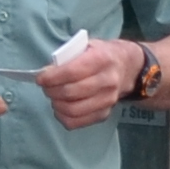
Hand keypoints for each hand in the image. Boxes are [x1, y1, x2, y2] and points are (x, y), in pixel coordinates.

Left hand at [29, 37, 146, 129]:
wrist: (128, 68)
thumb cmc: (102, 55)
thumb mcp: (88, 46)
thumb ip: (69, 56)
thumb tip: (47, 71)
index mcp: (102, 59)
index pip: (72, 72)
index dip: (52, 77)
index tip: (40, 78)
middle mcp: (108, 81)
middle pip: (71, 92)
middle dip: (51, 91)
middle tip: (46, 87)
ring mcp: (108, 100)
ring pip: (73, 110)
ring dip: (56, 104)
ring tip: (53, 97)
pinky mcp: (105, 114)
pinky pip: (78, 122)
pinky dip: (63, 117)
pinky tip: (60, 108)